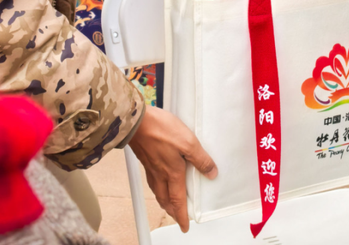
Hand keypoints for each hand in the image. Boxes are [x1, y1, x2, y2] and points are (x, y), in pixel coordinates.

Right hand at [129, 105, 216, 231]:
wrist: (137, 122)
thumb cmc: (160, 130)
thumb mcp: (188, 142)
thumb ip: (200, 159)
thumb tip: (211, 172)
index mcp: (172, 172)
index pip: (178, 200)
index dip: (182, 215)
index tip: (185, 226)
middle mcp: (160, 173)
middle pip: (165, 199)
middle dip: (172, 211)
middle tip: (178, 217)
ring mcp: (150, 166)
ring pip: (157, 191)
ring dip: (164, 200)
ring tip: (169, 202)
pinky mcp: (145, 158)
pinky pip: (152, 180)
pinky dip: (156, 186)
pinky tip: (158, 179)